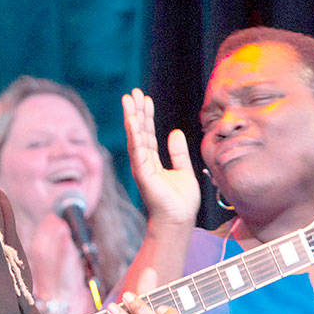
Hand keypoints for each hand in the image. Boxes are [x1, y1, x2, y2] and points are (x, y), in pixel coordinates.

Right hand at [122, 88, 199, 225]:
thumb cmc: (181, 203)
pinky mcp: (144, 175)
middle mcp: (144, 163)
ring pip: (136, 138)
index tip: (145, 99)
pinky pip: (138, 152)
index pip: (148, 134)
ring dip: (132, 119)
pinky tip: (133, 122)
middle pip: (139, 132)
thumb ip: (178, 152)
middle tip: (133, 92)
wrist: (179, 221)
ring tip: (129, 100)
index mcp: (153, 162)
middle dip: (136, 112)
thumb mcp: (184, 170)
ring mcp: (142, 169)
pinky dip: (135, 137)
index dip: (146, 116)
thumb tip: (174, 132)